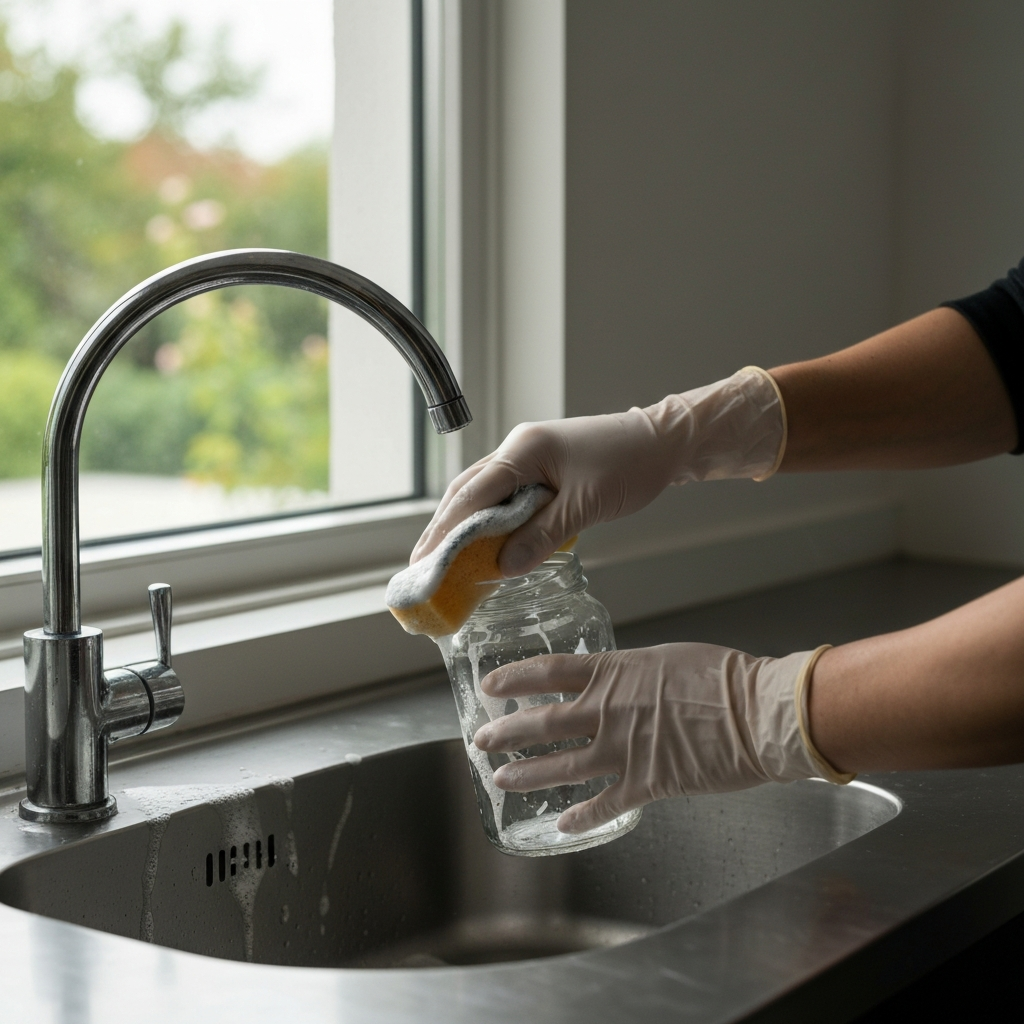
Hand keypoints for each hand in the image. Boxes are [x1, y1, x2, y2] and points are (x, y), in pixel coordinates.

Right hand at [412, 368, 784, 577]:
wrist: (665, 442)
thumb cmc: (631, 465)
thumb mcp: (586, 507)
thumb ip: (541, 536)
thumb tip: (501, 568)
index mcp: (523, 451)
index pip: (472, 495)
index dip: (444, 531)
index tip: (424, 561)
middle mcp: (518, 450)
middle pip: (466, 492)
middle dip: (442, 529)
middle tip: (420, 566)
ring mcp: (528, 456)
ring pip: (482, 493)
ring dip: (461, 525)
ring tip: (441, 558)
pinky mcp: (541, 468)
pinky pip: (503, 496)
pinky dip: (488, 520)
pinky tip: (482, 543)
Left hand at [472, 644, 835, 833]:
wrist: (758, 712)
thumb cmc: (724, 678)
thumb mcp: (668, 659)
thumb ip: (635, 674)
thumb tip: (622, 682)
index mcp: (615, 672)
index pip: (550, 672)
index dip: (515, 679)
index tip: (490, 685)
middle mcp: (609, 710)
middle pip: (543, 722)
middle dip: (506, 732)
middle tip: (481, 739)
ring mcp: (624, 749)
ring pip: (562, 766)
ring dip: (528, 775)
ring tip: (501, 780)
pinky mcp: (647, 783)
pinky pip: (605, 804)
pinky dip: (582, 818)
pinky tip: (564, 826)